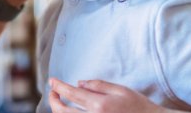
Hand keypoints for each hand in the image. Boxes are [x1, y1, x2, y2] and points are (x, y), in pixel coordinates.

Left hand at [48, 78, 167, 112]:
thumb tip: (79, 83)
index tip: (52, 80)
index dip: (58, 86)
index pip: (71, 94)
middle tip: (52, 91)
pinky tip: (70, 111)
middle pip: (62, 112)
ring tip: (59, 101)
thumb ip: (98, 85)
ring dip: (59, 111)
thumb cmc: (138, 106)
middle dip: (53, 101)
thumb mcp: (120, 90)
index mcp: (99, 105)